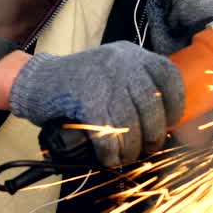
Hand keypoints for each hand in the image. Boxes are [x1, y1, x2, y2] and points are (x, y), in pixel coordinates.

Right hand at [7, 42, 184, 166]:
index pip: (168, 76)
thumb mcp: (111, 71)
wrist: (36, 81)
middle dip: (153, 134)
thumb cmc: (78, 84)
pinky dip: (111, 153)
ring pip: (132, 124)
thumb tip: (167, 121)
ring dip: (131, 148)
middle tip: (147, 147)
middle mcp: (122, 63)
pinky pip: (109, 135)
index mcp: (132, 54)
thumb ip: (136, 85)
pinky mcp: (87, 100)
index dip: (176, 103)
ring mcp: (104, 80)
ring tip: (126, 156)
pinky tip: (109, 158)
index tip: (171, 122)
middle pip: (152, 106)